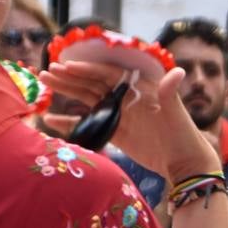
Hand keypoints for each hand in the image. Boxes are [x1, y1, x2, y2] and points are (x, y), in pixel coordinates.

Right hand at [41, 63, 217, 179]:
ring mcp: (118, 114)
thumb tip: (178, 72)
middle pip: (93, 83)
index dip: (87, 70)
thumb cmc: (182, 133)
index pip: (108, 74)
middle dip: (69, 78)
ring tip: (44, 83)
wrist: (183, 162)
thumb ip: (170, 92)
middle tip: (47, 73)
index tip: (67, 65)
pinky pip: (88, 124)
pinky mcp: (114, 132)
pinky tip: (50, 119)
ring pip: (87, 100)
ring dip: (66, 92)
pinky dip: (69, 122)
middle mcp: (125, 97)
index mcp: (138, 87)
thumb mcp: (175, 112)